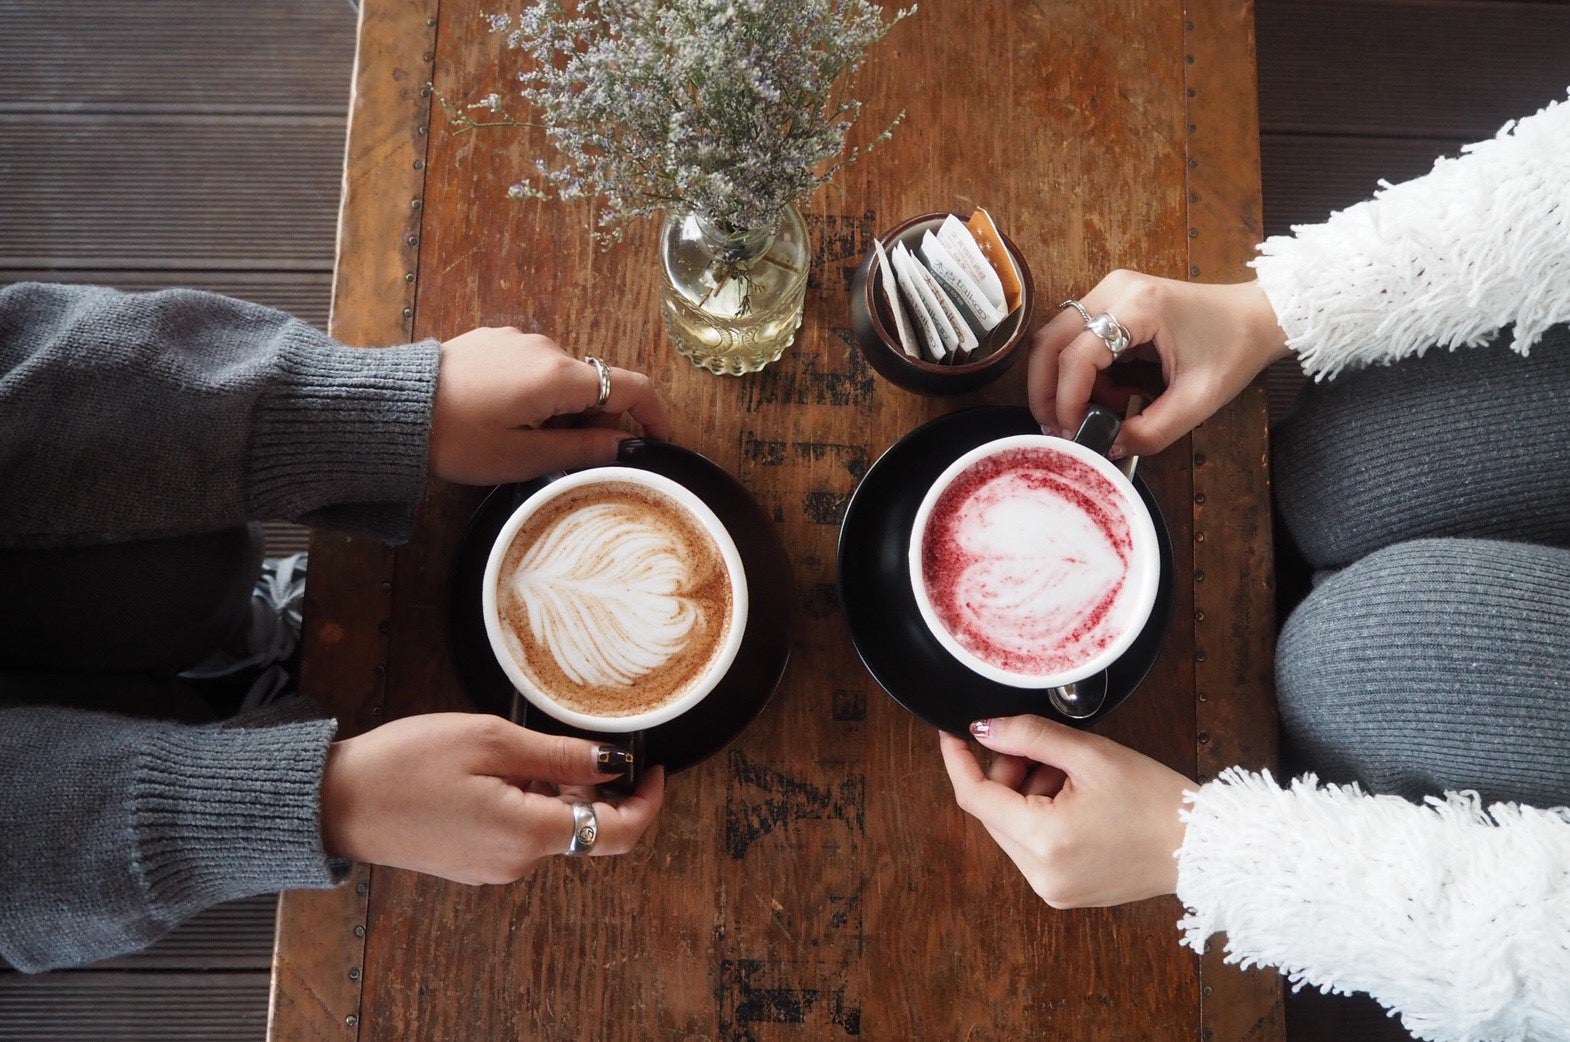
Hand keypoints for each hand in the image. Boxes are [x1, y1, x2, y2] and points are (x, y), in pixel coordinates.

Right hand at [320, 713, 664, 883]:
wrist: (334, 802)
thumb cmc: (405, 764)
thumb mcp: (491, 740)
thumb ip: (560, 755)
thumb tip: (616, 762)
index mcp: (528, 834)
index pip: (618, 833)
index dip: (648, 801)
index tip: (655, 767)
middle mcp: (517, 862)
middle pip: (587, 830)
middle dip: (598, 787)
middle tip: (578, 741)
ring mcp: (493, 867)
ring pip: (553, 829)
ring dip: (560, 791)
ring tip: (526, 747)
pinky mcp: (473, 862)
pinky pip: (522, 834)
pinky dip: (531, 802)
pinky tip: (502, 770)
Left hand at [429, 327, 671, 483]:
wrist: (393, 409)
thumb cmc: (458, 439)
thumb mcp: (522, 457)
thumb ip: (581, 448)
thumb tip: (624, 444)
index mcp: (558, 377)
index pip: (629, 386)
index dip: (654, 414)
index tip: (659, 440)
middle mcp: (545, 348)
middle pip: (594, 383)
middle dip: (595, 419)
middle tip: (570, 457)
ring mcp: (518, 340)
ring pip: (562, 377)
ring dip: (562, 408)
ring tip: (525, 442)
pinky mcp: (494, 340)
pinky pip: (534, 367)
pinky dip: (537, 393)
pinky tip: (504, 417)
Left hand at [939, 715, 1191, 907]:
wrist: (1203, 846)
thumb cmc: (1156, 798)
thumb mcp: (1091, 754)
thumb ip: (1029, 736)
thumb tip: (983, 728)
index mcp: (1043, 840)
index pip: (974, 797)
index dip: (958, 759)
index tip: (953, 732)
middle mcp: (1040, 874)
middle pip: (994, 812)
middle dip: (1009, 773)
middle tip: (1046, 751)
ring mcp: (1052, 890)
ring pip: (1012, 828)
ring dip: (1028, 795)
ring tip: (1074, 777)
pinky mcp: (1065, 893)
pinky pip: (1033, 848)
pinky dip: (1043, 818)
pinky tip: (1079, 803)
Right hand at [1029, 274, 1289, 455]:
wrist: (1257, 315)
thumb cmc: (1234, 348)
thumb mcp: (1198, 400)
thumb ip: (1151, 431)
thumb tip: (1108, 448)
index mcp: (1139, 307)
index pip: (1077, 355)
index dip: (1067, 400)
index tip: (1074, 433)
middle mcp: (1114, 290)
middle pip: (1049, 341)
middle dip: (1045, 390)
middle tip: (1055, 428)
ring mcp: (1109, 291)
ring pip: (1056, 339)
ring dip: (1063, 382)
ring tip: (1094, 412)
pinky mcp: (1111, 300)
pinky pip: (1075, 338)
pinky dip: (1081, 373)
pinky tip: (1111, 393)